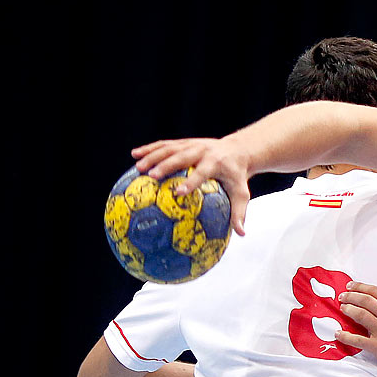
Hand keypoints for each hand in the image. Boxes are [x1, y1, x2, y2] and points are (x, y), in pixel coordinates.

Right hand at [132, 137, 251, 234]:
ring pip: (169, 148)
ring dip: (152, 155)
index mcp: (215, 163)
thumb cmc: (237, 177)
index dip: (191, 182)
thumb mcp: (242, 193)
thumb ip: (239, 212)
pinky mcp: (184, 142)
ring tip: (137, 167)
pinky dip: (149, 148)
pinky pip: (164, 144)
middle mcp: (202, 151)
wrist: (236, 150)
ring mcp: (191, 144)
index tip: (179, 192)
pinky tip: (134, 154)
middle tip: (151, 176)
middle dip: (165, 165)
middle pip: (181, 157)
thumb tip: (241, 234)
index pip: (201, 173)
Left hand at [335, 268, 376, 376]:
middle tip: (342, 296)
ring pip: (361, 316)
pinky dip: (346, 337)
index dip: (360, 287)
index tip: (351, 286)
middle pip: (365, 301)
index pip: (376, 292)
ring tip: (342, 308)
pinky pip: (359, 341)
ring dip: (348, 310)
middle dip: (351, 296)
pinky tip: (339, 333)